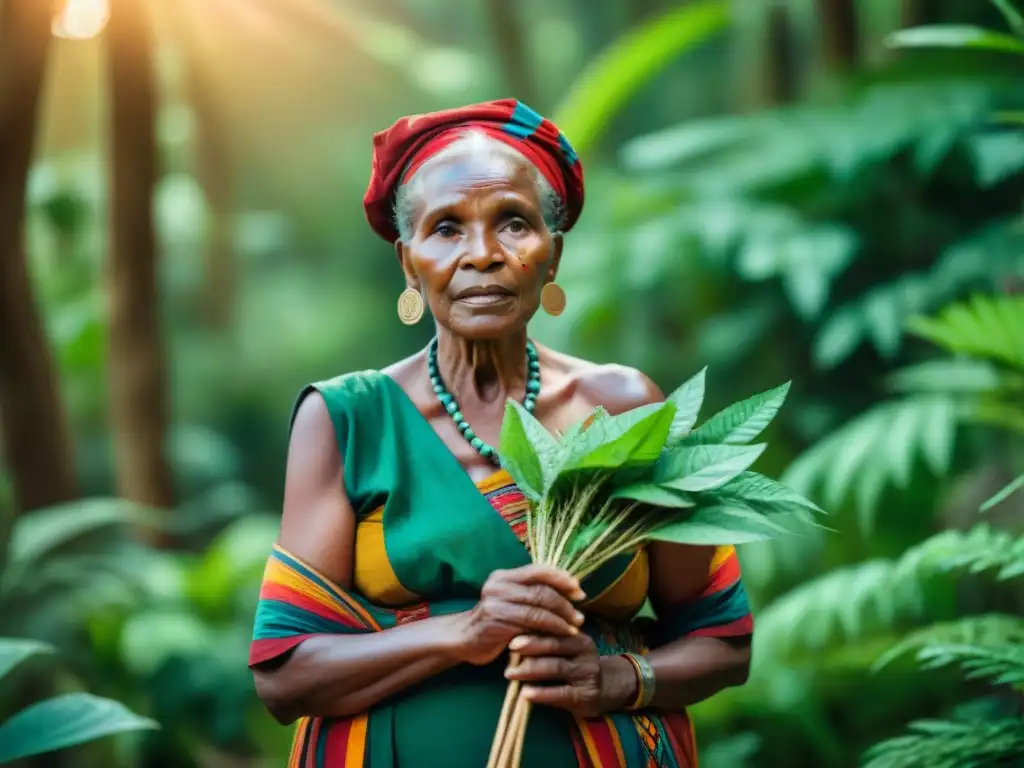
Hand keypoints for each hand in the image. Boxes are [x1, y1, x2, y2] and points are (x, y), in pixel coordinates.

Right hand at [451, 565, 585, 665]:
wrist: (463, 639)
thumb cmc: (495, 621)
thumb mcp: (511, 601)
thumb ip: (532, 593)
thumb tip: (570, 590)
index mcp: (503, 576)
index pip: (538, 570)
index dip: (562, 579)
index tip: (579, 591)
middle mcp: (498, 585)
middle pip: (541, 590)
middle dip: (565, 603)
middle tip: (579, 616)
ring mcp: (495, 604)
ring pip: (538, 608)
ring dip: (561, 619)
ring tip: (574, 627)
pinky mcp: (496, 623)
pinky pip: (530, 625)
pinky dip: (550, 630)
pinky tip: (560, 636)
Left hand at [503, 634, 638, 717]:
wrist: (608, 689)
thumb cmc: (576, 666)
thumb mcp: (567, 649)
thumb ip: (547, 641)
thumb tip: (513, 634)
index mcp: (578, 637)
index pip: (554, 630)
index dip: (533, 632)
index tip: (512, 636)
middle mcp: (585, 652)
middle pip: (555, 646)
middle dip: (530, 647)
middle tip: (509, 651)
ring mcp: (588, 673)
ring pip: (556, 667)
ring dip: (530, 670)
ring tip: (510, 674)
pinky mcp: (587, 695)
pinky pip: (561, 693)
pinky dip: (542, 693)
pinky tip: (526, 694)